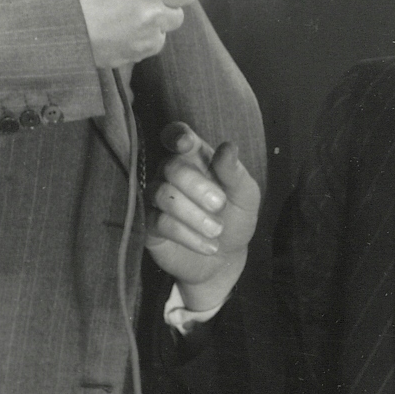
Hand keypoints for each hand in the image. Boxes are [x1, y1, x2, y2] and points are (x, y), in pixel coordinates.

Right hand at [145, 122, 260, 312]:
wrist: (226, 258)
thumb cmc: (236, 217)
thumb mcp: (245, 195)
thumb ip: (234, 171)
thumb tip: (227, 147)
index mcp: (195, 158)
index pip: (175, 135)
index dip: (176, 135)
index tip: (185, 144)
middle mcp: (171, 174)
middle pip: (171, 167)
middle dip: (197, 186)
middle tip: (219, 205)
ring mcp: (157, 199)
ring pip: (162, 194)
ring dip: (193, 214)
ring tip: (216, 230)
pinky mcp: (149, 225)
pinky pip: (159, 223)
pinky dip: (187, 235)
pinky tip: (208, 245)